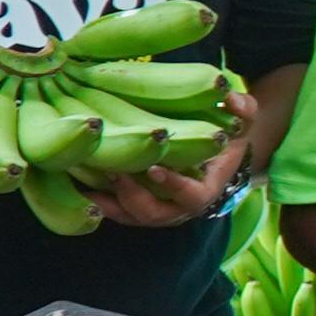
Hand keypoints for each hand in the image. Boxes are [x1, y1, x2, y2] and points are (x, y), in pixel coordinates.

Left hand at [92, 79, 257, 226]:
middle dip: (131, 196)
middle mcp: (179, 208)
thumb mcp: (243, 121)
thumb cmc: (225, 137)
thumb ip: (243, 109)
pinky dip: (93, 199)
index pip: (191, 196)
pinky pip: (113, 210)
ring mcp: (155, 210)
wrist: (214, 159)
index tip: (154, 168)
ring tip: (82, 179)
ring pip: (127, 216)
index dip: (173, 185)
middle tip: (113, 172)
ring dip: (104, 201)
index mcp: (206, 189)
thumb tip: (231, 98)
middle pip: (153, 215)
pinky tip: (71, 179)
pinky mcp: (135, 206)